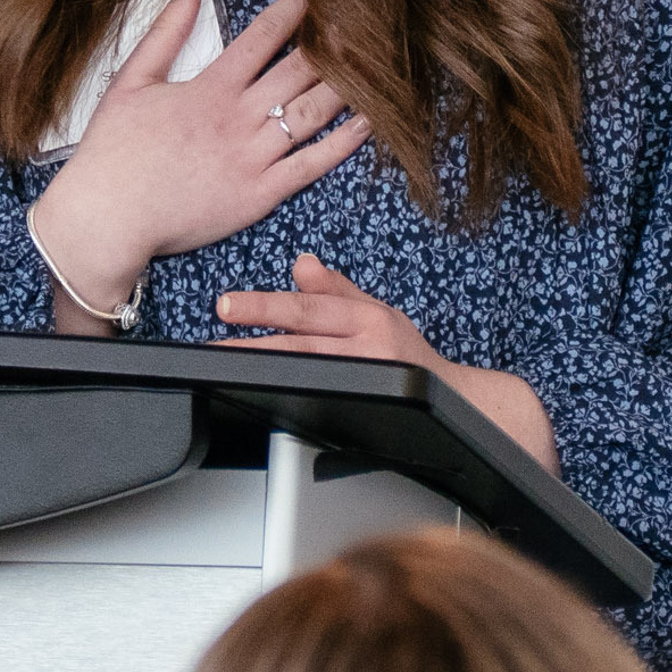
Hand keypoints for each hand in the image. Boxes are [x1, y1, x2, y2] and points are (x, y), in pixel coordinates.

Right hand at [29, 0, 370, 328]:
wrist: (108, 219)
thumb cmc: (113, 152)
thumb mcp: (131, 79)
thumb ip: (166, 30)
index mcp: (209, 87)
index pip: (265, 36)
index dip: (298, 8)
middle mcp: (238, 118)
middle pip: (300, 70)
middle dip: (335, 41)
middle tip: (368, 18)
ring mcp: (252, 158)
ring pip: (313, 114)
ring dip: (347, 86)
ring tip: (378, 61)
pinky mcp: (260, 194)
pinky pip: (312, 165)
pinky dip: (343, 143)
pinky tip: (368, 122)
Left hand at [213, 252, 560, 474]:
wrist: (456, 399)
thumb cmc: (410, 356)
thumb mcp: (375, 313)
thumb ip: (335, 291)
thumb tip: (300, 263)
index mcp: (367, 317)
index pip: (307, 307)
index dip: (265, 306)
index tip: (226, 304)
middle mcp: (369, 347)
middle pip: (302, 341)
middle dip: (254, 340)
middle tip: (216, 337)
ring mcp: (369, 380)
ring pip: (308, 371)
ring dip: (264, 368)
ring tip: (225, 365)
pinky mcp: (370, 407)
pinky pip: (325, 399)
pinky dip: (293, 396)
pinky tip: (264, 394)